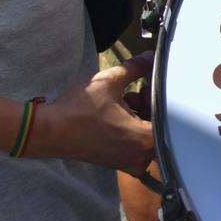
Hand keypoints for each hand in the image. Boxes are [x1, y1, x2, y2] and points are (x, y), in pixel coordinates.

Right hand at [26, 55, 155, 172]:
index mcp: (145, 141)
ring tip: (124, 102)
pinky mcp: (118, 163)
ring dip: (139, 116)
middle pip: (158, 126)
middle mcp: (141, 157)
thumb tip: (150, 57)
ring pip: (146, 135)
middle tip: (134, 93)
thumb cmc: (78, 112)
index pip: (169, 117)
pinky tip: (117, 114)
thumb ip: (136, 68)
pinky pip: (134, 144)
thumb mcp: (110, 81)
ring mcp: (129, 163)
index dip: (158, 98)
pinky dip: (130, 128)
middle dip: (148, 106)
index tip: (147, 88)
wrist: (51, 131)